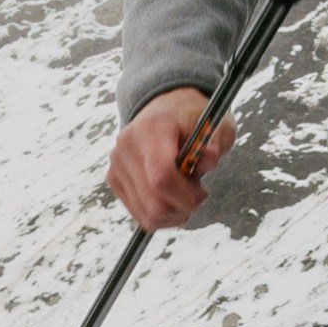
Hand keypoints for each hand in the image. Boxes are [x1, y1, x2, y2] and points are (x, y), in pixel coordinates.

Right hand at [106, 88, 229, 228]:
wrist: (164, 111)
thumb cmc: (191, 121)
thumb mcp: (212, 125)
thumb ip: (213, 143)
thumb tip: (209, 159)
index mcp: (152, 128)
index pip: (162, 176)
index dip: (187, 195)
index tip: (203, 191)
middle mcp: (127, 145)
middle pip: (154, 202)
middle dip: (182, 208)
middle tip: (197, 194)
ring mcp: (117, 164)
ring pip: (147, 214)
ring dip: (173, 214)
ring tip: (184, 193)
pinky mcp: (113, 179)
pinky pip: (140, 215)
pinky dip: (161, 216)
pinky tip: (171, 199)